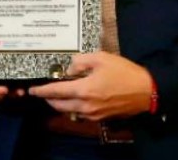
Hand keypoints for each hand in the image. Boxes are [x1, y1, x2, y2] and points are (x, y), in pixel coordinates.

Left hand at [27, 52, 152, 120]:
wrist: (145, 91)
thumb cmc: (124, 72)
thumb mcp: (101, 58)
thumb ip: (80, 62)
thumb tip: (69, 70)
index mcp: (83, 90)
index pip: (55, 92)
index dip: (42, 91)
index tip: (32, 90)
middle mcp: (85, 105)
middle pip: (59, 105)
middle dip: (49, 99)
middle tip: (45, 91)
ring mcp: (93, 114)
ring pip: (69, 111)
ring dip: (61, 104)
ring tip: (60, 94)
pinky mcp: (101, 118)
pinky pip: (81, 114)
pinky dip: (74, 107)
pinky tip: (77, 98)